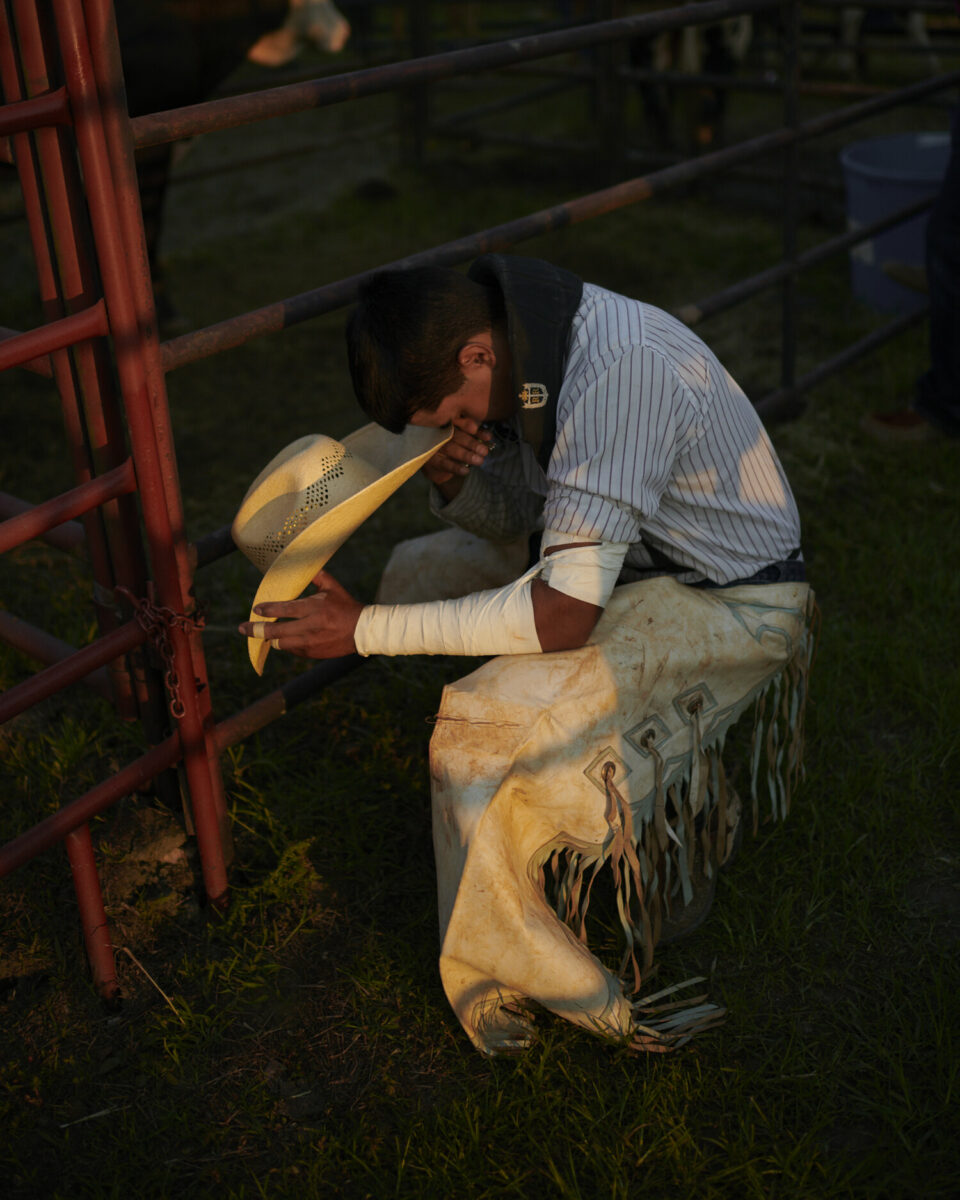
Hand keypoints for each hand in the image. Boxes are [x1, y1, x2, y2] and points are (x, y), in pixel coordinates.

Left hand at [238, 570, 362, 659]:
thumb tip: (303, 561)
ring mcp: (311, 642)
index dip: (268, 610)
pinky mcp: (313, 653)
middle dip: (256, 630)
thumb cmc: (346, 605)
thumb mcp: (333, 587)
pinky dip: (287, 644)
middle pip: (277, 632)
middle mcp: (311, 627)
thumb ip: (317, 576)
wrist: (362, 631)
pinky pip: (292, 650)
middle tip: (242, 629)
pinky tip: (286, 639)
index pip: (285, 610)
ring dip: (273, 638)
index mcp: (315, 608)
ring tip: (266, 634)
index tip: (256, 609)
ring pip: (282, 644)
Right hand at [421, 419, 491, 489]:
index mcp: (449, 424)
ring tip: (479, 461)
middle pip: (457, 436)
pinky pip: (444, 463)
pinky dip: (456, 467)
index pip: (461, 423)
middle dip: (472, 444)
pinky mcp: (432, 459)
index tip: (487, 436)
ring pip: (451, 449)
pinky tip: (465, 471)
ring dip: (466, 455)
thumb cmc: (454, 446)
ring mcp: (435, 445)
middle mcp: (441, 432)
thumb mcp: (462, 437)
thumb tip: (488, 437)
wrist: (436, 462)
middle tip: (484, 451)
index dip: (473, 428)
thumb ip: (474, 434)